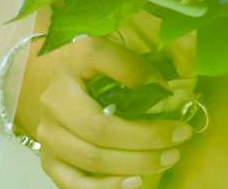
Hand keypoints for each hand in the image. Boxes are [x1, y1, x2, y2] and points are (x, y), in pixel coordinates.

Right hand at [15, 35, 193, 188]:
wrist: (55, 87)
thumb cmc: (91, 69)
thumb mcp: (110, 52)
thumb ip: (133, 66)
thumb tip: (162, 92)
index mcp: (71, 66)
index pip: (107, 72)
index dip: (141, 82)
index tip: (175, 105)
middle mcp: (53, 102)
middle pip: (100, 129)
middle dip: (146, 138)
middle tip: (179, 139)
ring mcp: (48, 135)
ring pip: (91, 159)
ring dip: (134, 164)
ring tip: (166, 159)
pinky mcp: (49, 161)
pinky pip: (75, 183)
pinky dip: (107, 187)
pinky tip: (135, 181)